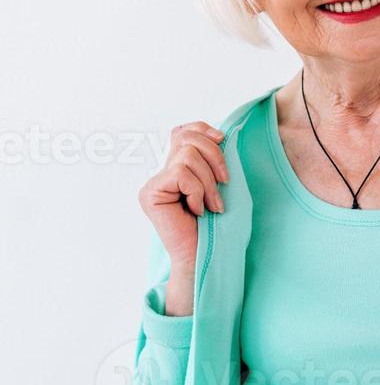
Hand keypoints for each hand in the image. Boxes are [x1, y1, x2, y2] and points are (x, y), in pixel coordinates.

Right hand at [138, 121, 228, 271]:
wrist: (204, 256)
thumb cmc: (215, 225)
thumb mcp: (218, 184)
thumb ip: (210, 160)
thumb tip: (219, 135)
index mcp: (176, 168)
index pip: (182, 132)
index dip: (203, 129)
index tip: (223, 139)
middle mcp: (161, 173)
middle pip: (188, 139)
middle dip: (215, 157)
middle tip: (225, 183)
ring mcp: (153, 183)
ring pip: (187, 156)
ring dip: (208, 182)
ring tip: (211, 204)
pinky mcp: (150, 192)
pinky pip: (182, 174)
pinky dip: (197, 191)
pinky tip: (197, 210)